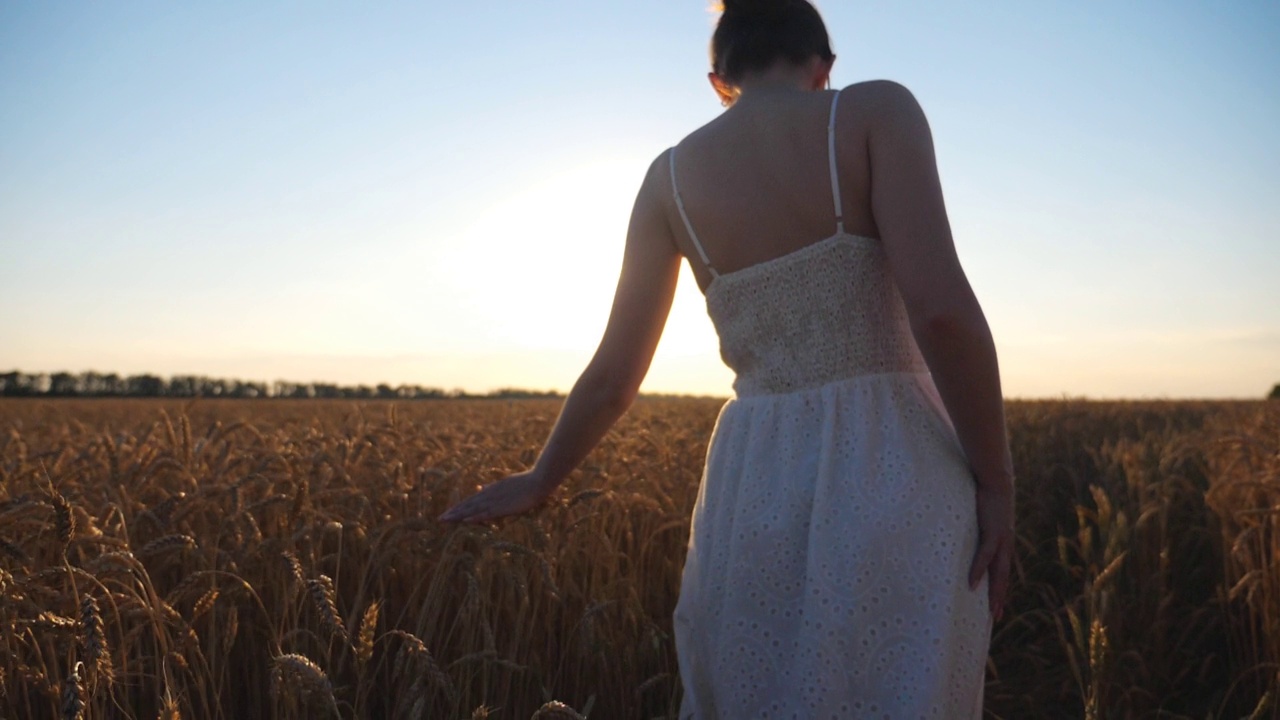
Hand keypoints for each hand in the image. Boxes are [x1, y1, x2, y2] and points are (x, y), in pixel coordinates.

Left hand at [438, 470, 557, 523]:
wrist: (538, 481)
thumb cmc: (525, 482)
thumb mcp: (504, 483)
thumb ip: (491, 487)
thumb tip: (480, 487)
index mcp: (490, 490)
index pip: (470, 500)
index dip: (458, 507)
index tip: (447, 513)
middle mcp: (489, 495)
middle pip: (468, 505)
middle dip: (453, 512)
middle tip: (439, 519)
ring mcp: (495, 501)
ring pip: (473, 510)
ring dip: (458, 515)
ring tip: (446, 520)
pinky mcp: (503, 507)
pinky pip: (485, 514)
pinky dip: (474, 517)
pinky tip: (465, 521)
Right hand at [968, 480, 1014, 621]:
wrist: (997, 480)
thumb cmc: (988, 495)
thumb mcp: (985, 515)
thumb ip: (981, 525)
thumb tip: (972, 530)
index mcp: (1004, 542)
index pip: (1002, 570)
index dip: (1000, 588)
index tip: (996, 605)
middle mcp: (1006, 545)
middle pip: (1003, 577)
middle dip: (999, 598)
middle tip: (996, 617)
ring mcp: (1001, 540)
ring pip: (998, 572)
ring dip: (994, 592)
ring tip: (990, 611)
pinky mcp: (993, 533)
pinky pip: (985, 557)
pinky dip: (978, 572)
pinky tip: (972, 585)